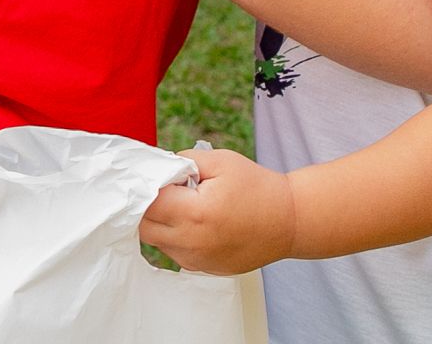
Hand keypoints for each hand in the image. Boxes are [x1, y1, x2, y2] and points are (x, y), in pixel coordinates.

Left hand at [138, 147, 295, 273]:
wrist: (288, 222)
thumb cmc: (256, 187)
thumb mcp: (220, 161)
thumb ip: (183, 161)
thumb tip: (157, 169)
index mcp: (194, 212)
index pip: (147, 202)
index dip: (146, 186)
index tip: (155, 175)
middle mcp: (191, 242)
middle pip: (143, 226)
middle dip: (147, 206)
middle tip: (166, 190)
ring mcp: (196, 260)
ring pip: (156, 242)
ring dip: (160, 222)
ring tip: (186, 205)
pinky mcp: (202, 269)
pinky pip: (173, 252)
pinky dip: (175, 236)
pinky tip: (196, 222)